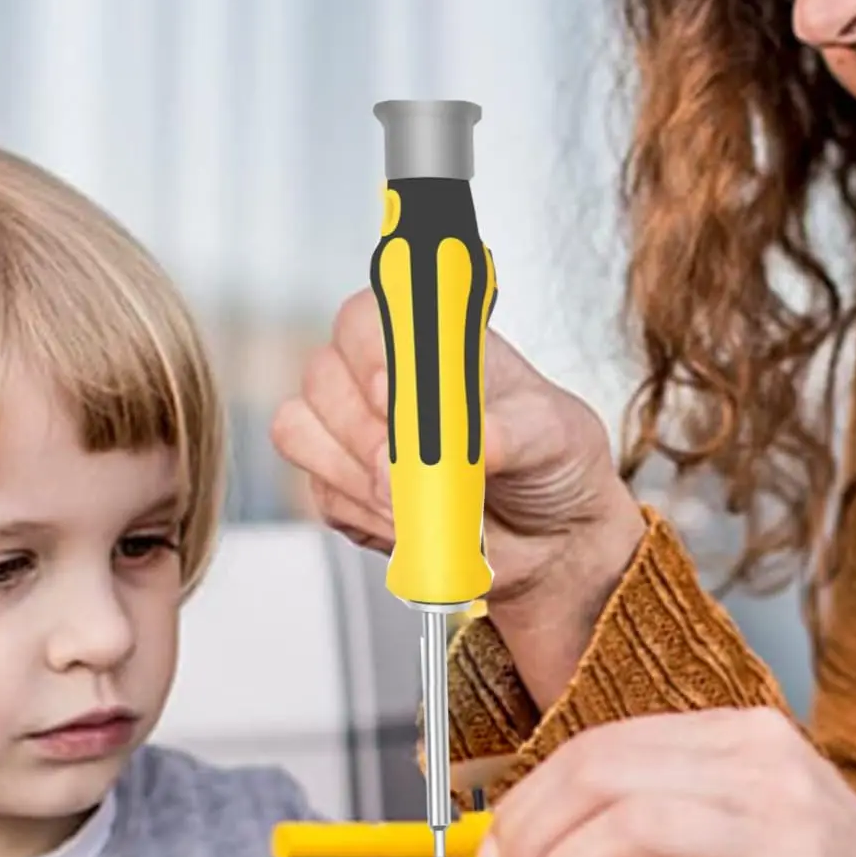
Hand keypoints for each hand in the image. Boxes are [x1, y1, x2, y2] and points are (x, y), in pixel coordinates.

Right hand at [270, 288, 647, 703]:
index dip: (368, 353)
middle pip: (322, 375)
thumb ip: (509, 432)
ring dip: (359, 475)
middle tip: (412, 469)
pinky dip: (365, 515)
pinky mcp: (343, 489)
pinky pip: (320, 495)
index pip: (365, 317)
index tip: (393, 395)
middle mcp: (382, 377)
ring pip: (301, 431)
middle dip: (365, 431)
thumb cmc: (553, 463)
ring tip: (422, 501)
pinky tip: (411, 523)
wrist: (553, 539)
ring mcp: (354, 432)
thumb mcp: (552, 435)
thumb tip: (473, 440)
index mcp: (430, 341)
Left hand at [477, 709, 855, 856]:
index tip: (496, 852)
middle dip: (527, 838)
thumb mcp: (750, 816)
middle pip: (601, 775)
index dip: (530, 800)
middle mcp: (765, 773)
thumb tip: (533, 844)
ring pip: (628, 827)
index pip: (603, 745)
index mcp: (745, 737)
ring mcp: (787, 843)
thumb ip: (658, 813)